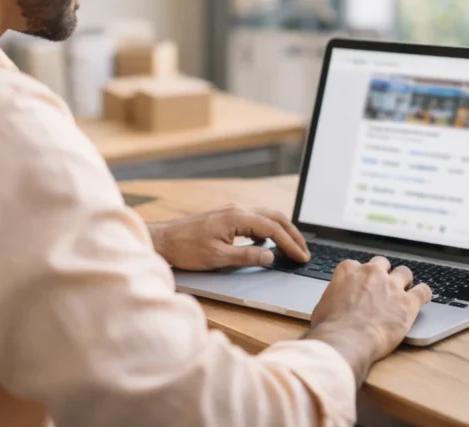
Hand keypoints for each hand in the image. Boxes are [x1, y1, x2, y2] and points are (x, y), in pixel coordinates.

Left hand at [148, 204, 309, 270]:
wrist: (164, 240)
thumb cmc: (187, 249)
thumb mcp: (218, 258)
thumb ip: (247, 257)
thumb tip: (271, 256)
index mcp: (237, 217)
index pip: (273, 229)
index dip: (290, 244)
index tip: (302, 257)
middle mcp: (237, 209)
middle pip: (275, 217)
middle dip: (292, 234)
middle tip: (304, 251)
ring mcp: (232, 211)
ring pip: (266, 216)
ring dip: (281, 230)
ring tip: (292, 247)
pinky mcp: (227, 216)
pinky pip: (255, 219)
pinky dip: (267, 229)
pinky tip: (267, 243)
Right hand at [305, 258, 430, 384]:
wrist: (347, 339)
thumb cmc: (331, 327)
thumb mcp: (322, 305)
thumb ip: (333, 297)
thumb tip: (333, 305)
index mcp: (348, 270)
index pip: (357, 266)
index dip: (360, 277)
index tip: (362, 286)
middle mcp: (372, 272)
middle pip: (382, 263)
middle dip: (383, 274)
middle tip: (382, 288)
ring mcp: (392, 285)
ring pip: (404, 272)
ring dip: (403, 281)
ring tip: (404, 291)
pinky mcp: (408, 302)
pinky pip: (423, 291)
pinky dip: (424, 294)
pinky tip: (423, 298)